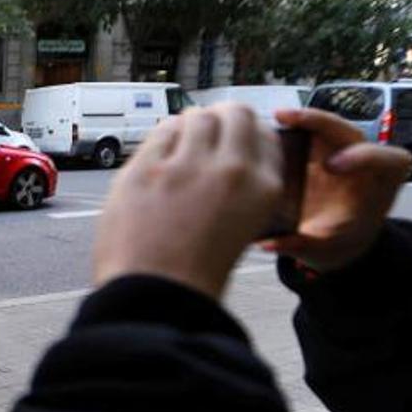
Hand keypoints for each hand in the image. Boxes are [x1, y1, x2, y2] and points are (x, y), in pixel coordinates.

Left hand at [93, 103, 282, 300]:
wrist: (157, 297)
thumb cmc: (195, 273)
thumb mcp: (243, 228)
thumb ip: (242, 190)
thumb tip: (226, 155)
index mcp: (263, 189)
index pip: (265, 135)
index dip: (247, 132)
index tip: (234, 137)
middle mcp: (231, 170)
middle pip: (234, 114)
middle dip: (221, 118)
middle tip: (208, 128)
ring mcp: (186, 167)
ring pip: (197, 118)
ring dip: (191, 123)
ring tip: (184, 137)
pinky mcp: (146, 169)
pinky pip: (160, 132)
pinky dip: (162, 136)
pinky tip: (160, 150)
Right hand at [264, 108, 411, 271]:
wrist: (338, 238)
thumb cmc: (341, 241)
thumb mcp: (327, 250)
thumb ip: (302, 246)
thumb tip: (269, 243)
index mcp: (381, 184)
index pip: (388, 159)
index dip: (364, 157)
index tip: (332, 166)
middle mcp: (365, 162)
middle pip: (352, 132)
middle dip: (324, 122)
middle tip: (291, 120)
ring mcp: (343, 152)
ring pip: (331, 126)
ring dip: (307, 118)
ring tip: (280, 116)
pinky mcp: (323, 150)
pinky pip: (313, 131)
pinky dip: (295, 124)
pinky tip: (276, 123)